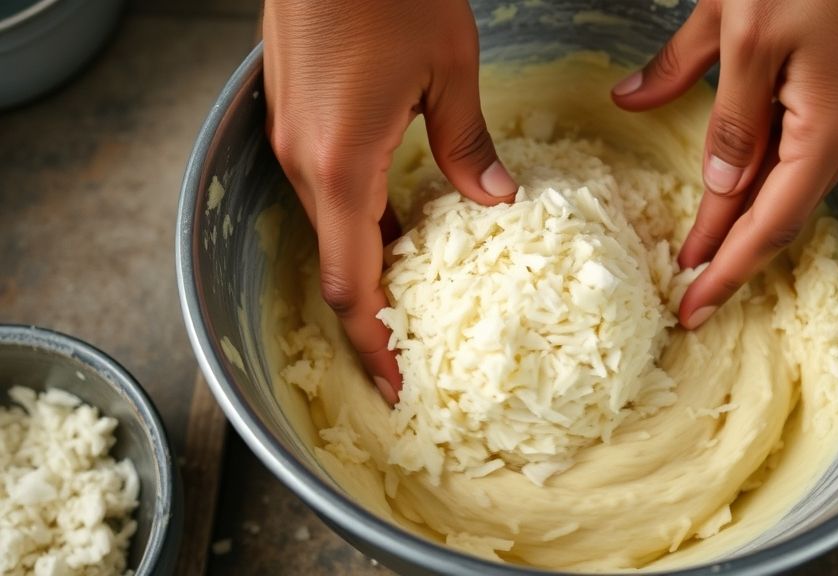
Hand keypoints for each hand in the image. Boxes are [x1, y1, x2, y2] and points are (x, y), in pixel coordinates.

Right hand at [264, 0, 516, 403]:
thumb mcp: (447, 70)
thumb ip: (467, 148)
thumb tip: (495, 205)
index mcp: (339, 166)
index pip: (351, 283)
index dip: (371, 342)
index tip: (394, 384)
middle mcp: (303, 163)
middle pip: (338, 260)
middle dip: (375, 310)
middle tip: (418, 343)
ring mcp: (291, 138)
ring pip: (331, 225)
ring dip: (369, 260)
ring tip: (417, 289)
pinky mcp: (294, 116)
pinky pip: (327, 188)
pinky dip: (360, 218)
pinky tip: (399, 219)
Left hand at [612, 0, 837, 328]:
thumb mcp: (746, 32)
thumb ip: (714, 99)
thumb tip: (684, 153)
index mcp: (825, 131)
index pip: (768, 224)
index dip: (726, 269)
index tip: (692, 308)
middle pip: (779, 212)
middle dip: (731, 256)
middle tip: (690, 295)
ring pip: (784, 178)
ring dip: (741, 217)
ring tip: (702, 251)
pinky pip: (793, 143)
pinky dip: (758, 172)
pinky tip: (732, 183)